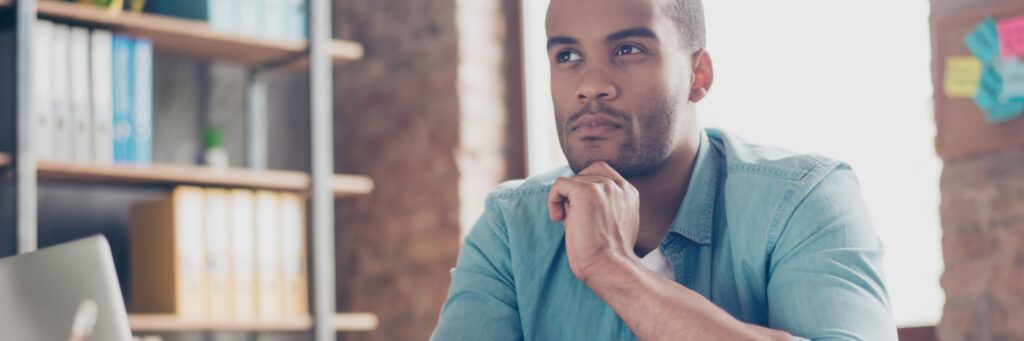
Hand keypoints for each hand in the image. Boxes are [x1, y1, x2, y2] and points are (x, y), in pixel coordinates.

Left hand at [547, 162, 639, 282]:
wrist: (609, 267)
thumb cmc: (608, 254)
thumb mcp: (614, 223)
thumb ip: (604, 205)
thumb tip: (573, 197)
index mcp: (629, 192)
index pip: (602, 173)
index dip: (586, 188)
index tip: (582, 212)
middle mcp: (619, 186)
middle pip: (586, 174)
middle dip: (576, 192)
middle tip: (573, 216)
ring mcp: (603, 187)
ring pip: (572, 181)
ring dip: (566, 201)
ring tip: (570, 224)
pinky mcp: (586, 191)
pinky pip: (559, 184)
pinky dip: (553, 199)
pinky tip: (558, 218)